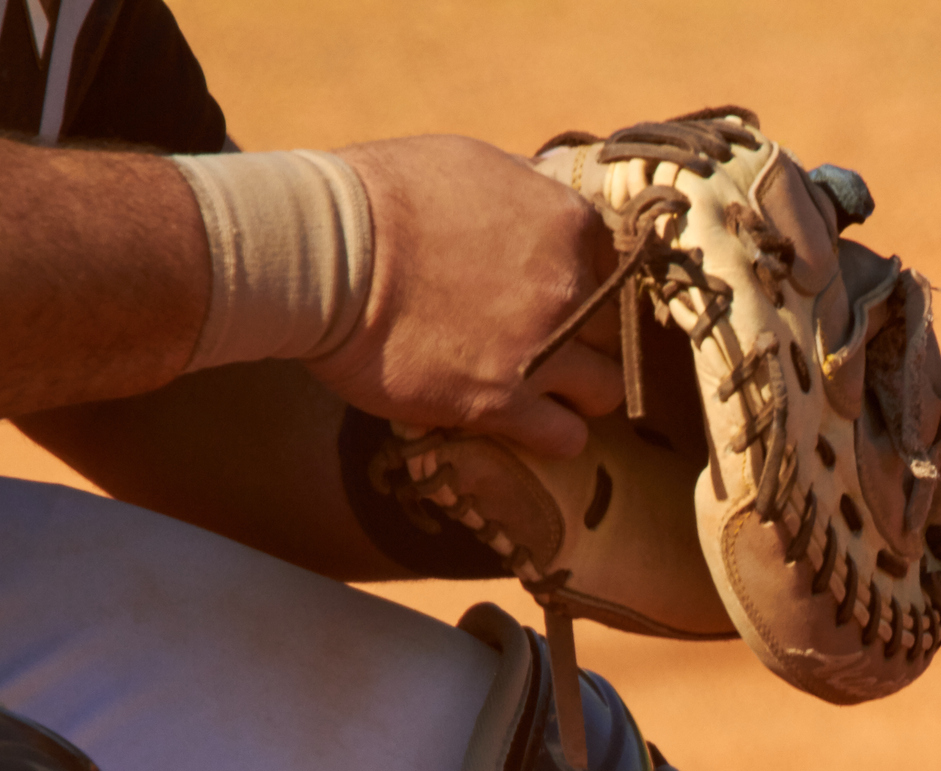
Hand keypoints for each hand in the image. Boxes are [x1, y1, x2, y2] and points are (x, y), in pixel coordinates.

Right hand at [308, 136, 623, 458]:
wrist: (323, 255)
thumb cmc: (380, 196)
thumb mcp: (466, 161)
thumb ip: (523, 185)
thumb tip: (546, 189)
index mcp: (569, 223)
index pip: (618, 268)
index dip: (592, 287)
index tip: (564, 299)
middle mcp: (571, 287)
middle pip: (614, 331)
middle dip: (587, 339)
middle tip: (548, 344)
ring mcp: (544, 349)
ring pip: (606, 390)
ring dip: (580, 391)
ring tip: (544, 389)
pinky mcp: (503, 403)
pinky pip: (567, 438)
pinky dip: (554, 434)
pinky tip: (528, 423)